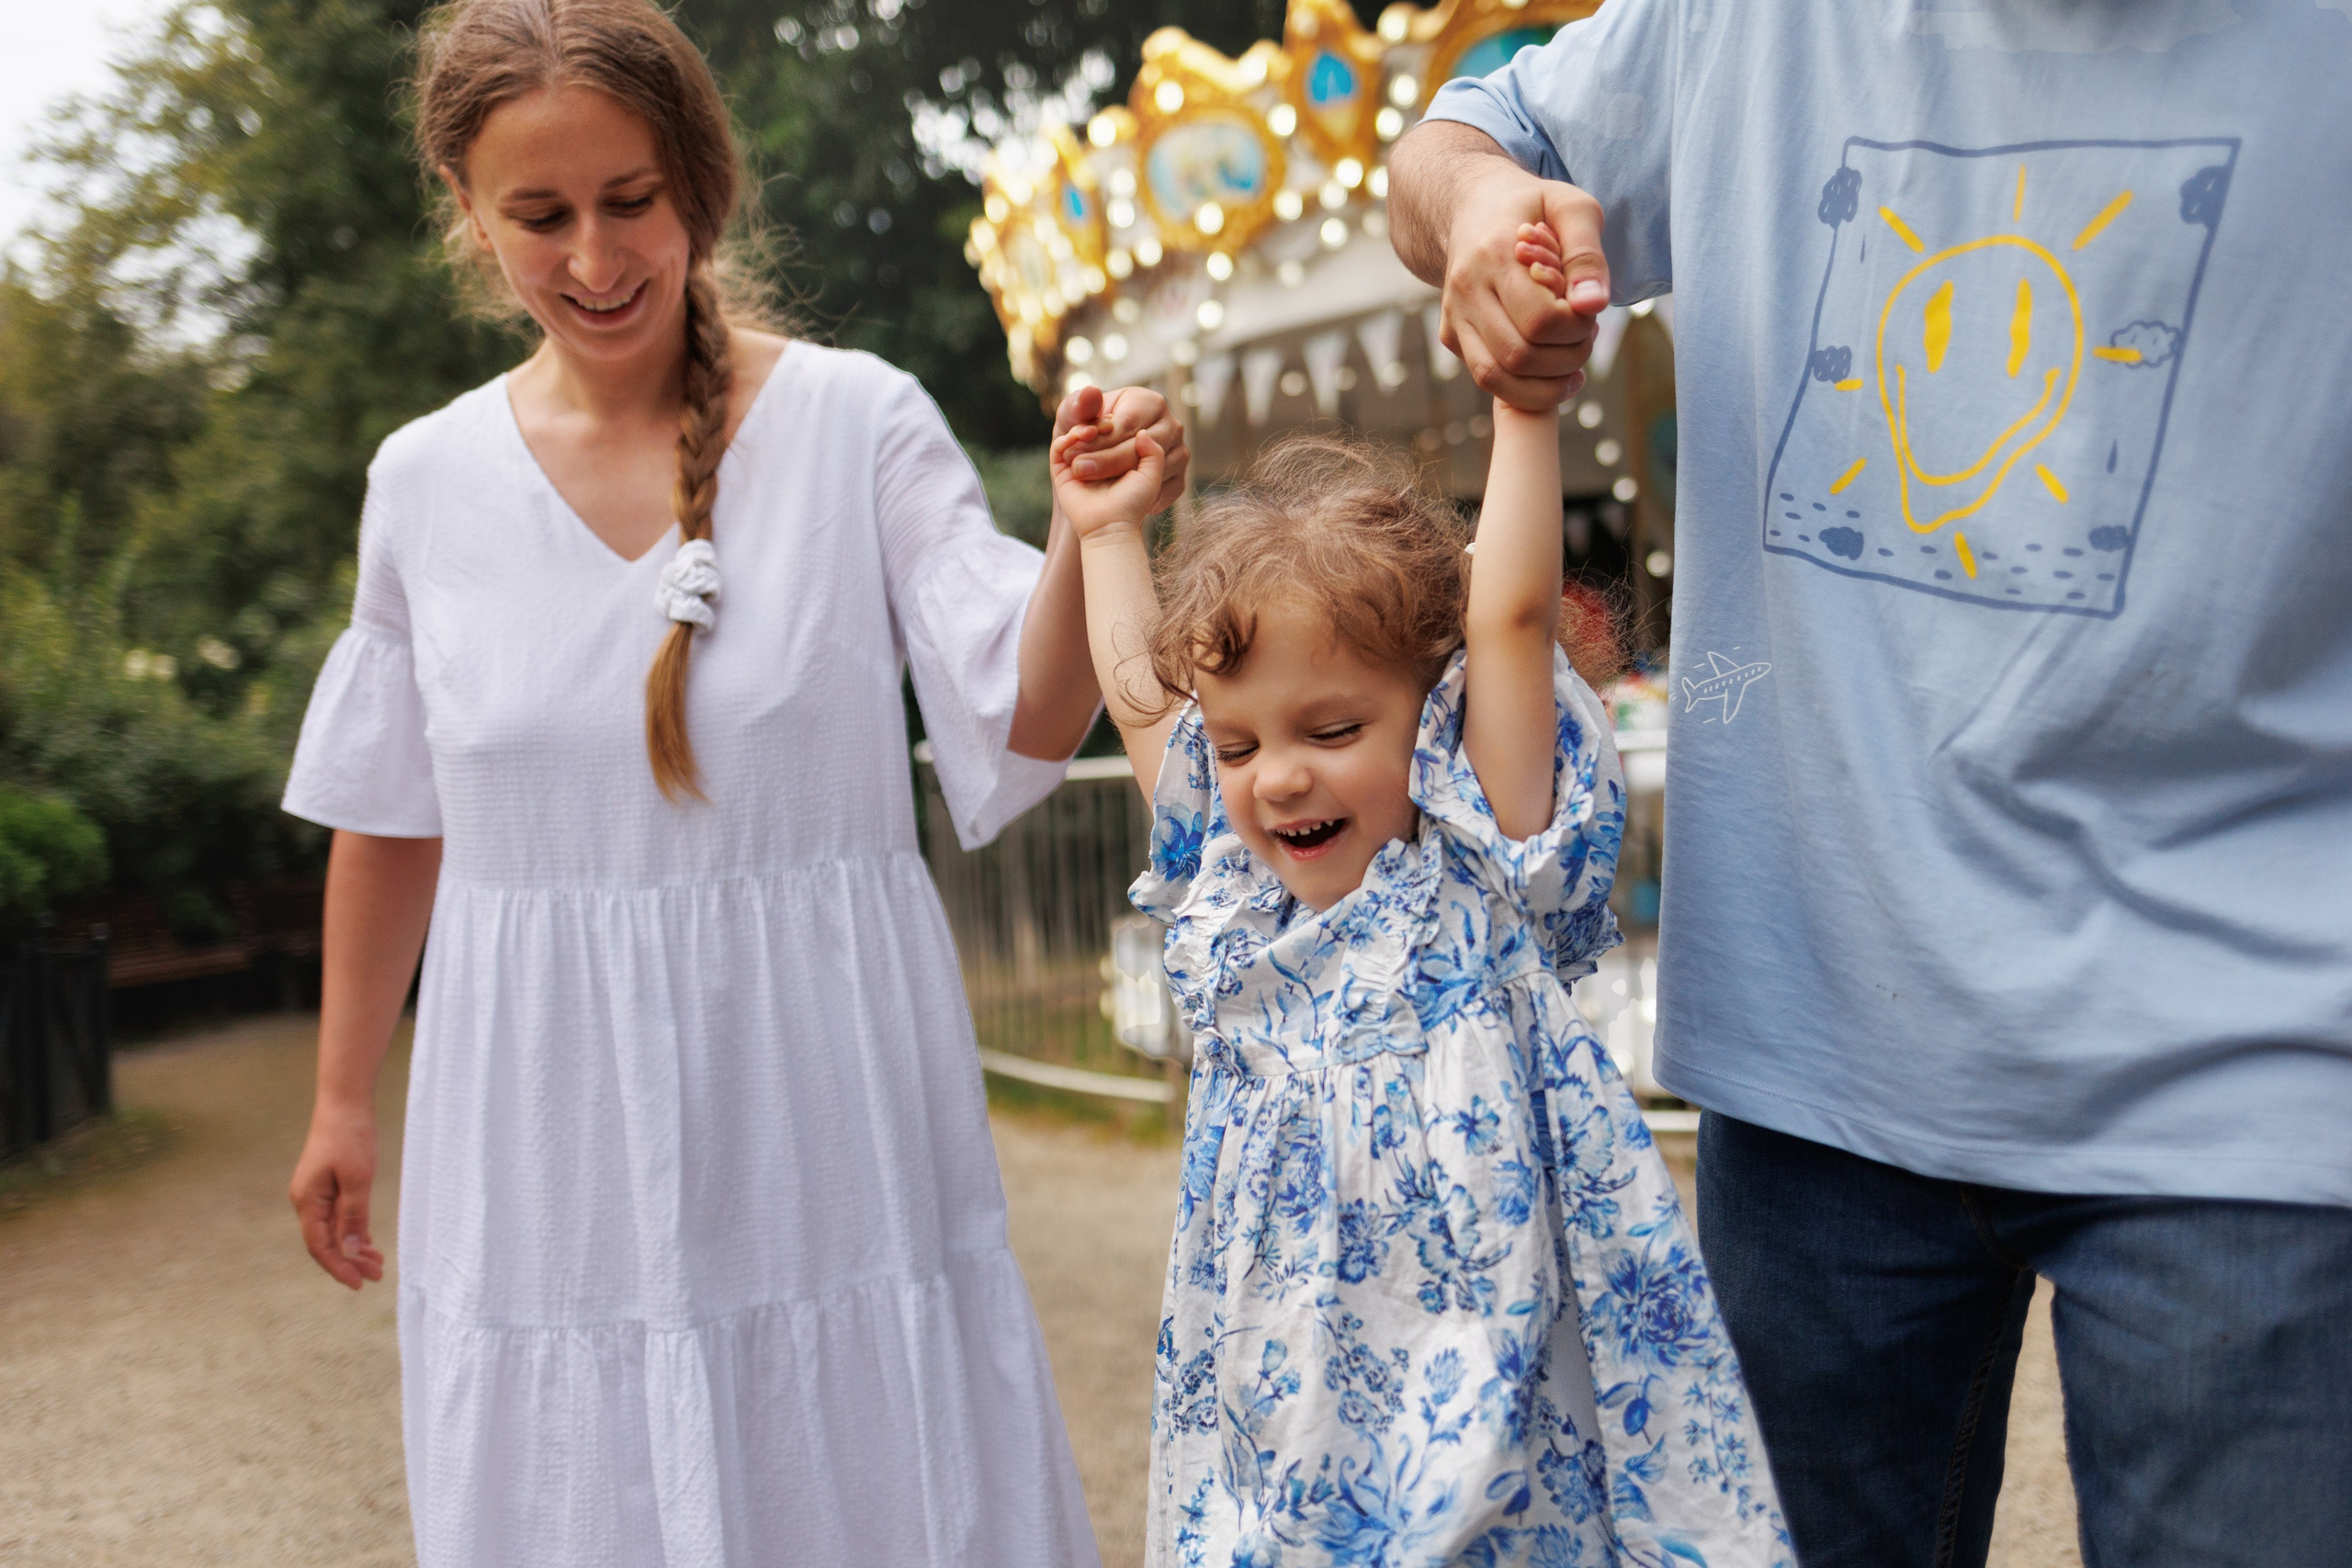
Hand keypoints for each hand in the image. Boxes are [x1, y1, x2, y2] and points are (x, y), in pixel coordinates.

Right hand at [289, 1102, 383, 1289]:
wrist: (344, 1104)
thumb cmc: (351, 1137)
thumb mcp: (357, 1179)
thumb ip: (353, 1216)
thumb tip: (350, 1252)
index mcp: (307, 1201)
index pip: (319, 1246)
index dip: (338, 1267)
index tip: (359, 1284)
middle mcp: (306, 1201)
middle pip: (326, 1242)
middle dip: (350, 1262)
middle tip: (377, 1276)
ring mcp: (315, 1194)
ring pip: (333, 1231)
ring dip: (353, 1249)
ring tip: (377, 1265)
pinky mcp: (327, 1186)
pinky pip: (337, 1218)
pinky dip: (352, 1232)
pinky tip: (368, 1244)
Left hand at [1051, 384, 1189, 515]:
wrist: (1099, 457)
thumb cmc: (1087, 431)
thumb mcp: (1074, 415)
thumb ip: (1078, 404)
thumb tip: (1091, 392)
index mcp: (1151, 402)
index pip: (1127, 425)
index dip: (1099, 440)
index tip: (1073, 451)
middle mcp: (1172, 426)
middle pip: (1141, 449)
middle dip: (1104, 461)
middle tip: (1077, 469)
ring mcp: (1180, 453)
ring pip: (1151, 472)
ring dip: (1116, 480)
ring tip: (1087, 480)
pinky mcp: (1180, 479)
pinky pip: (1161, 491)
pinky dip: (1135, 496)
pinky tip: (1111, 493)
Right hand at [1052, 421, 1166, 540]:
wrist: (1111, 525)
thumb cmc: (1132, 503)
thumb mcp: (1151, 476)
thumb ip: (1154, 452)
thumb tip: (1143, 431)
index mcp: (1116, 458)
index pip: (1113, 430)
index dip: (1116, 423)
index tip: (1123, 424)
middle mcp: (1096, 459)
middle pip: (1092, 429)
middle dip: (1099, 423)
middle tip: (1108, 424)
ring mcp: (1077, 464)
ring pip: (1075, 436)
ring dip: (1082, 428)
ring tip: (1092, 431)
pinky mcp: (1061, 472)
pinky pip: (1058, 448)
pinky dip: (1066, 438)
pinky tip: (1079, 436)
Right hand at [1440, 162, 1609, 410]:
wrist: (1472, 206)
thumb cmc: (1533, 208)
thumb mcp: (1572, 210)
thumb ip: (1587, 256)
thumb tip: (1594, 306)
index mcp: (1494, 255)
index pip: (1541, 319)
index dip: (1577, 327)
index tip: (1591, 310)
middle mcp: (1465, 290)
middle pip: (1519, 355)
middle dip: (1568, 357)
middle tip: (1588, 334)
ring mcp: (1453, 316)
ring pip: (1496, 380)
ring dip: (1546, 384)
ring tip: (1574, 364)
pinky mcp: (1451, 336)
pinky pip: (1488, 380)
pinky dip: (1526, 388)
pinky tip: (1553, 371)